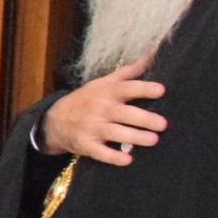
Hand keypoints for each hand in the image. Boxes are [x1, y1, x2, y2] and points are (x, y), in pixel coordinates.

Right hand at [43, 62, 167, 165]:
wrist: (55, 120)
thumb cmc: (86, 100)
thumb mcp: (102, 83)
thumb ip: (126, 73)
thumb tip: (149, 58)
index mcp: (106, 93)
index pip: (126, 89)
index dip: (143, 89)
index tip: (160, 90)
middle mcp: (100, 110)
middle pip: (123, 113)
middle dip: (143, 118)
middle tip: (162, 124)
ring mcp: (92, 128)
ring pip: (115, 133)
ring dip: (134, 137)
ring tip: (153, 140)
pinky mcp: (87, 145)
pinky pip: (100, 152)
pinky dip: (113, 157)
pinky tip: (127, 160)